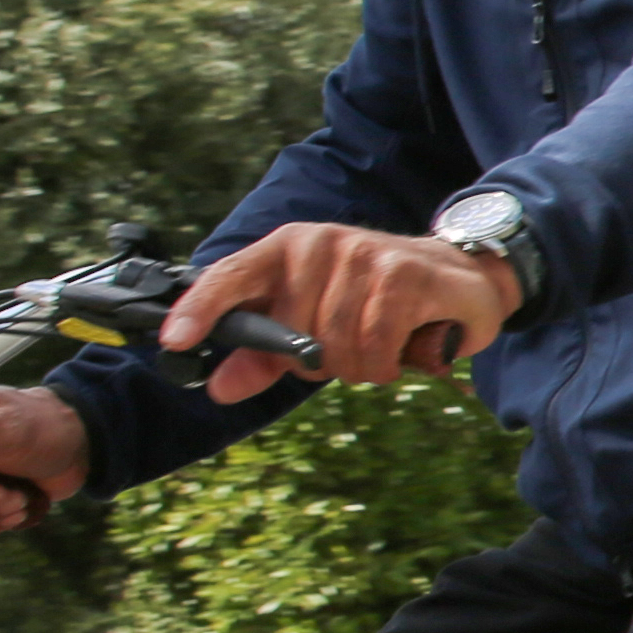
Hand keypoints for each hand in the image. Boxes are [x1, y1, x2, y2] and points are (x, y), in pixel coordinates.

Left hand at [175, 222, 520, 399]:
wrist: (459, 276)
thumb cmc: (378, 301)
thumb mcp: (315, 324)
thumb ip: (264, 356)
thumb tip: (217, 388)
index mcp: (286, 249)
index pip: (230, 276)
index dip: (198, 309)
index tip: (174, 342)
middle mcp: (320, 244)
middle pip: (292, 337)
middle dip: (319, 363)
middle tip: (347, 352)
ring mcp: (363, 254)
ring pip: (335, 347)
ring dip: (359, 368)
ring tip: (380, 349)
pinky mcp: (404, 274)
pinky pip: (374, 345)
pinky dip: (385, 365)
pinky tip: (400, 352)